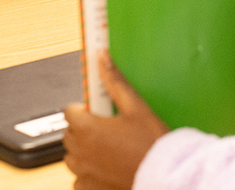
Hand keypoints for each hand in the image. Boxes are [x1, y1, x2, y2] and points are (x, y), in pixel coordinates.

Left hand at [64, 52, 168, 189]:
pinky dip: (88, 172)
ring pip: (73, 156)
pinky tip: (107, 166)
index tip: (97, 110)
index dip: (83, 108)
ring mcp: (83, 173)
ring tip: (108, 148)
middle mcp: (80, 152)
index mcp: (87, 129)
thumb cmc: (151, 143)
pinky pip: (79, 178)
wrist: (165, 175)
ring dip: (84, 150)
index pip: (69, 111)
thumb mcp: (135, 106)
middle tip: (107, 127)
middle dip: (83, 128)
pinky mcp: (89, 189)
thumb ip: (114, 81)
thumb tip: (101, 57)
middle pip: (69, 133)